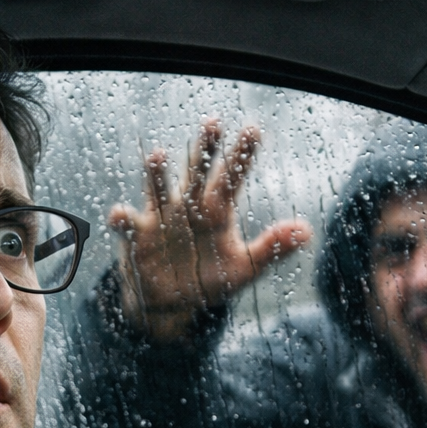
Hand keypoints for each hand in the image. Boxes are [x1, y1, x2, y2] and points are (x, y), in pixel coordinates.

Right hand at [109, 118, 312, 341]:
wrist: (170, 304)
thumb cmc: (208, 278)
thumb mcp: (244, 267)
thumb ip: (272, 247)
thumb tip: (307, 230)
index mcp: (216, 210)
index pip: (231, 177)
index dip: (241, 155)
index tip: (253, 129)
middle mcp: (187, 206)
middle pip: (196, 172)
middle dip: (203, 149)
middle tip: (212, 123)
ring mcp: (161, 219)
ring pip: (158, 189)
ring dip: (157, 174)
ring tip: (158, 155)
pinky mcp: (138, 239)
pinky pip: (128, 224)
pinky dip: (122, 218)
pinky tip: (120, 214)